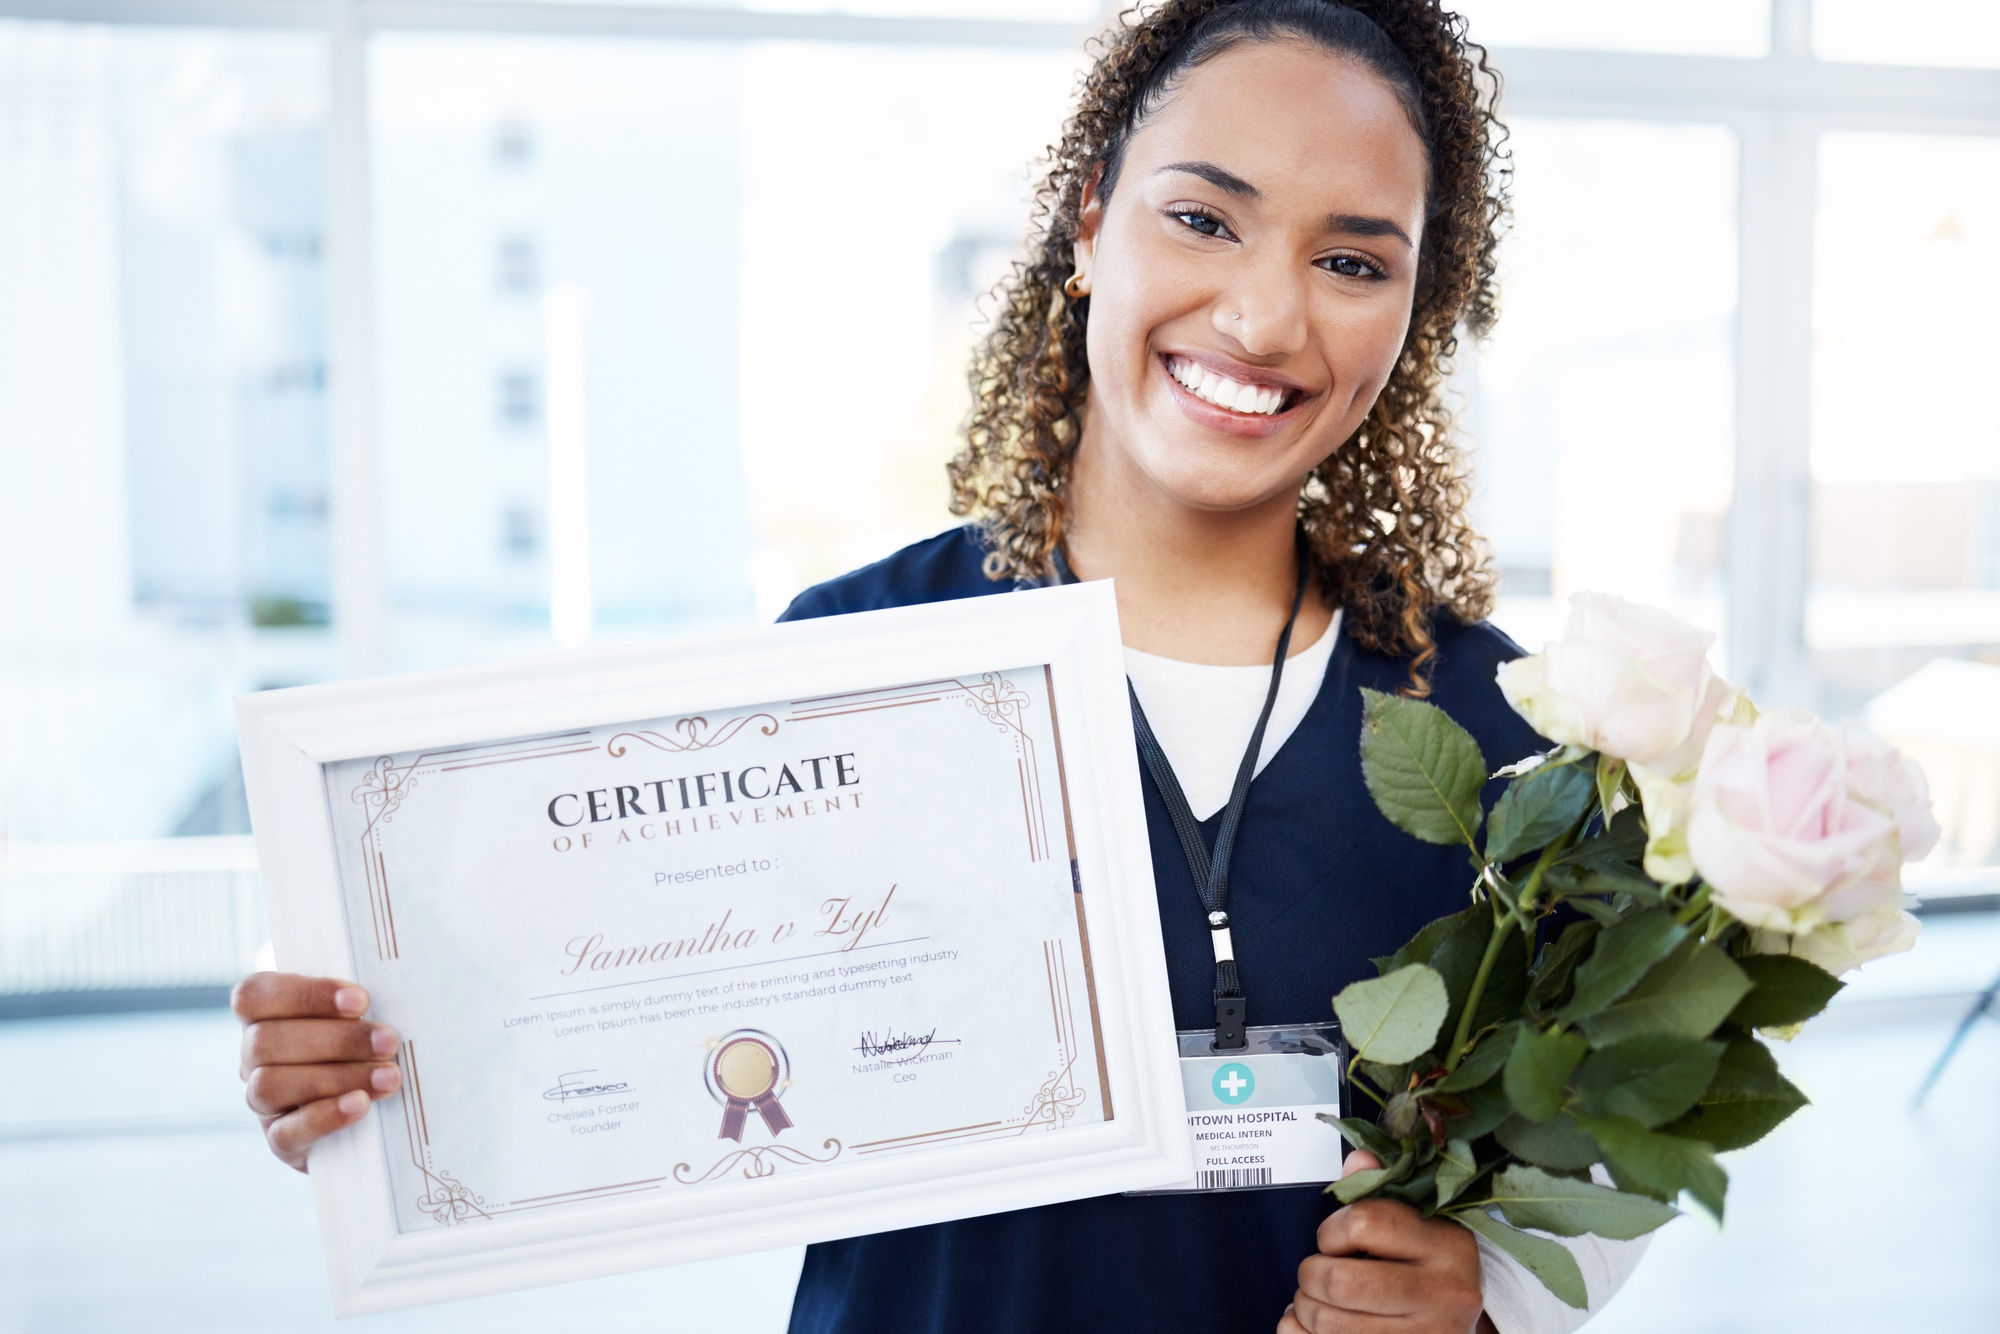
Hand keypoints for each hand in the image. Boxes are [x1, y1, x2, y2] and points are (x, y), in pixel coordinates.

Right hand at [232, 972, 401, 1172]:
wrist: (373, 1118)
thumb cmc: (366, 1046)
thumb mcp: (359, 1019)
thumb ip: (357, 1005)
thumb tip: (395, 988)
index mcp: (263, 1016)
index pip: (254, 996)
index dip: (304, 995)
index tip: (360, 1000)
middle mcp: (252, 1057)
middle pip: (265, 1041)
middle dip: (336, 1039)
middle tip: (389, 1042)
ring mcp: (261, 1101)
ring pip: (270, 1085)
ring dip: (336, 1078)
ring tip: (388, 1077)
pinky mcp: (279, 1140)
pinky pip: (285, 1133)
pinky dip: (326, 1116)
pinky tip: (361, 1105)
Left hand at [1279, 1151, 1492, 1333]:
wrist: (1460, 1328)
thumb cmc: (1429, 1269)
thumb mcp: (1418, 1225)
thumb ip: (1381, 1189)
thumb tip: (1358, 1160)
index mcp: (1448, 1247)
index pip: (1365, 1224)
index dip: (1332, 1229)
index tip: (1332, 1238)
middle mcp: (1444, 1296)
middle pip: (1341, 1282)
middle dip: (1310, 1273)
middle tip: (1314, 1272)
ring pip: (1330, 1322)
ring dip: (1305, 1307)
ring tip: (1314, 1300)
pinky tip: (1307, 1326)